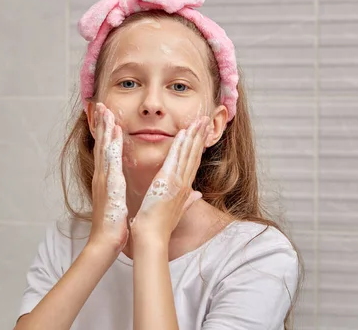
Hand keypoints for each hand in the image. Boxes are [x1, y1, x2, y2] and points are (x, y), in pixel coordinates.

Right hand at [88, 103, 128, 254]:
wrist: (105, 242)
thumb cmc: (114, 227)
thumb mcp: (119, 205)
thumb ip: (122, 194)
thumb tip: (127, 189)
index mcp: (106, 181)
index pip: (107, 153)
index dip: (106, 135)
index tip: (109, 118)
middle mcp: (102, 176)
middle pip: (101, 145)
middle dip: (101, 124)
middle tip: (100, 105)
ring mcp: (103, 178)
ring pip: (104, 147)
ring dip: (104, 127)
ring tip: (105, 109)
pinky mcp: (109, 183)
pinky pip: (111, 159)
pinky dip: (111, 143)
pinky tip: (114, 130)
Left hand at [129, 116, 211, 246]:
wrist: (151, 237)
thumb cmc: (159, 227)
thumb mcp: (176, 211)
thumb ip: (188, 201)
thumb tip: (198, 195)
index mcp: (185, 189)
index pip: (194, 163)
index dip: (199, 146)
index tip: (203, 132)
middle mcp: (184, 184)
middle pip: (195, 155)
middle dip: (200, 136)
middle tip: (206, 119)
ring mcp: (178, 182)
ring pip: (189, 154)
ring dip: (194, 135)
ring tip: (200, 120)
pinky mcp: (168, 181)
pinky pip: (175, 159)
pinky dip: (180, 145)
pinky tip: (183, 132)